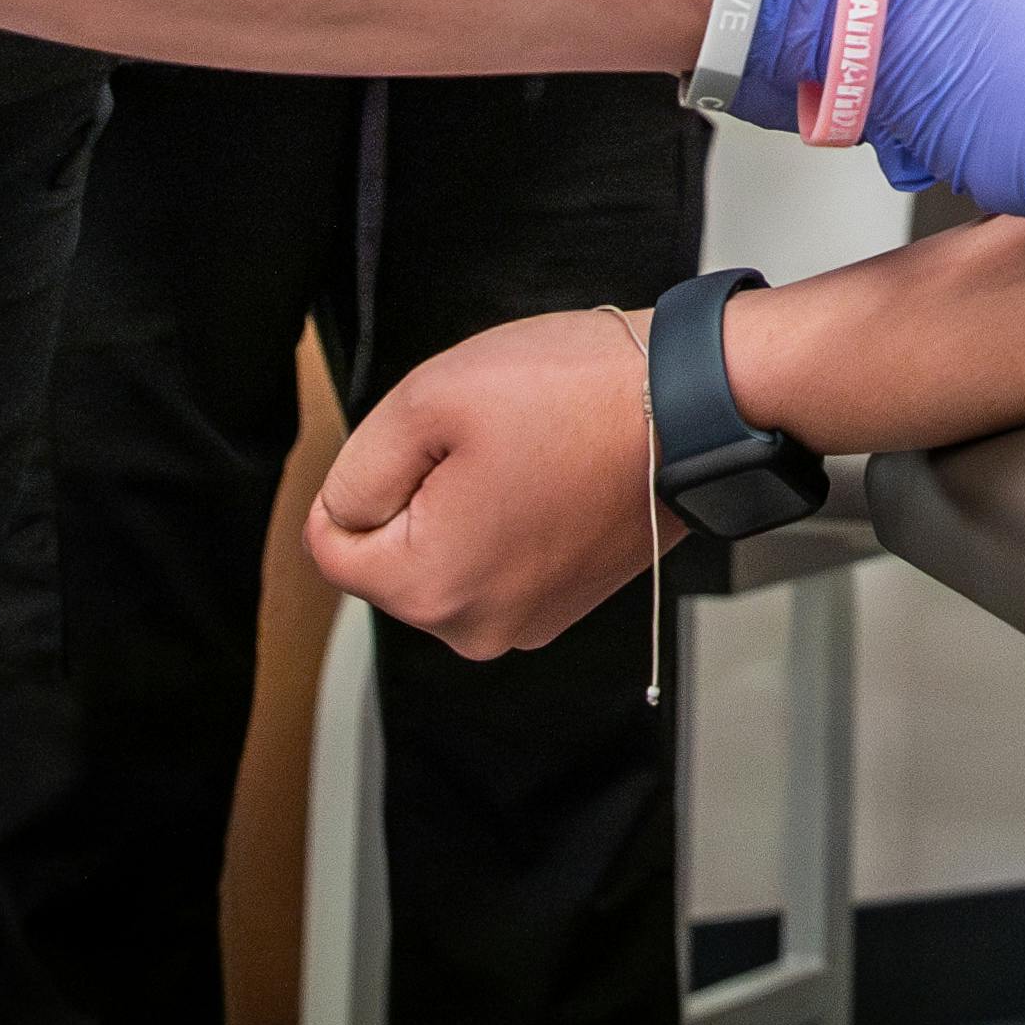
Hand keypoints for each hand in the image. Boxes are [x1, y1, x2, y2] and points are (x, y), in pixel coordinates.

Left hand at [310, 309, 665, 658]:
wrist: (693, 405)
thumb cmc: (576, 396)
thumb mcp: (428, 400)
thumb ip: (357, 469)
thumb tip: (341, 512)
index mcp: (432, 589)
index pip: (332, 542)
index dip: (363, 474)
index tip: (425, 439)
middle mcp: (478, 629)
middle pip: (392, 554)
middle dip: (418, 491)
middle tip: (481, 439)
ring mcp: (529, 620)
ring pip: (447, 553)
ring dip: (465, 503)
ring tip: (523, 452)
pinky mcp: (566, 601)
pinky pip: (500, 558)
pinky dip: (510, 517)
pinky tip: (551, 472)